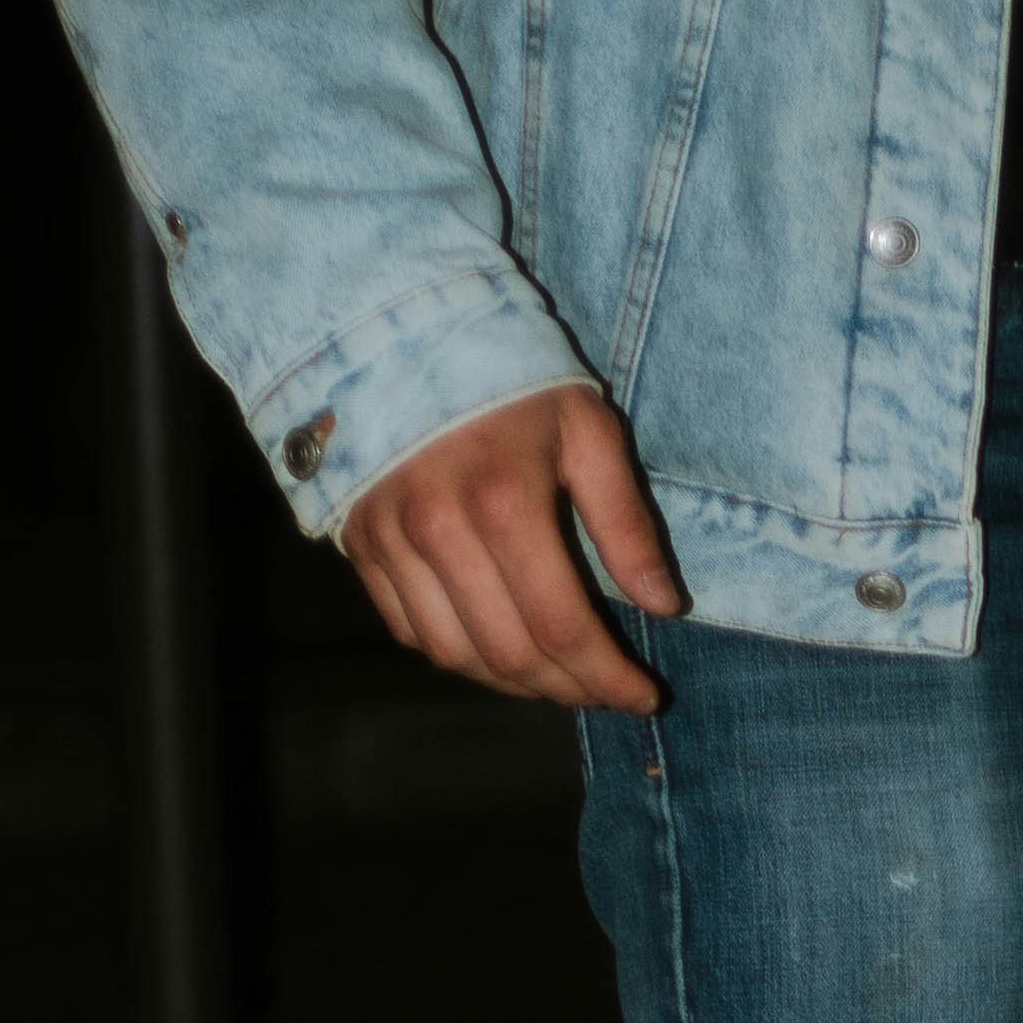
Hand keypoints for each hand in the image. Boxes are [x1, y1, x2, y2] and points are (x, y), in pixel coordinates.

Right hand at [339, 382, 680, 709]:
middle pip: (510, 655)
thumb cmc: (508, 373)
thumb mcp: (585, 426)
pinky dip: (459, 655)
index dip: (608, 678)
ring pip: (457, 655)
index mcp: (503, 500)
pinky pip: (411, 630)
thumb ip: (625, 520)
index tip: (643, 698)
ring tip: (557, 680)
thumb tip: (662, 605)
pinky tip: (497, 650)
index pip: (562, 627)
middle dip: (568, 690)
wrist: (396, 324)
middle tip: (604, 692)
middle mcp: (438, 531)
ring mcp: (390, 541)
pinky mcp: (360, 544)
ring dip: (514, 685)